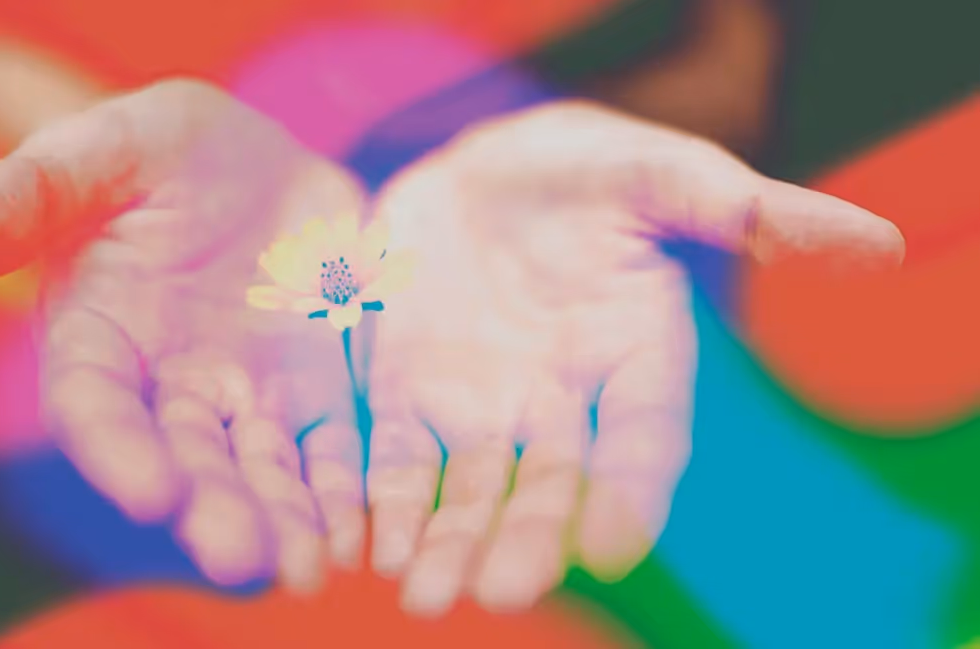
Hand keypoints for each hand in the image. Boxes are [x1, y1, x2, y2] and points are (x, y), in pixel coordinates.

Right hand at [0, 79, 368, 591]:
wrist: (263, 169)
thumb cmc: (168, 155)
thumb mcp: (108, 149)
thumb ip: (33, 190)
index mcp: (101, 336)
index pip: (96, 405)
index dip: (117, 451)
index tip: (152, 495)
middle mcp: (171, 387)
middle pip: (186, 460)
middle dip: (213, 510)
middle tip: (244, 561)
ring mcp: (249, 398)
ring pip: (263, 470)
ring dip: (285, 521)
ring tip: (309, 569)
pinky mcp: (318, 395)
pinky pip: (332, 451)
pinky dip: (345, 492)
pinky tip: (363, 532)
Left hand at [361, 101, 903, 614]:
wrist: (488, 173)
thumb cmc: (590, 173)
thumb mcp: (662, 176)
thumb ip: (742, 210)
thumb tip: (876, 245)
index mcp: (637, 361)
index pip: (645, 441)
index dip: (632, 492)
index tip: (610, 545)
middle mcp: (563, 406)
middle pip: (550, 488)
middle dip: (525, 541)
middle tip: (498, 594)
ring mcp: (484, 409)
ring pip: (469, 492)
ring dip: (449, 544)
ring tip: (423, 595)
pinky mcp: (411, 396)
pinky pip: (397, 460)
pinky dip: (385, 502)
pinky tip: (369, 544)